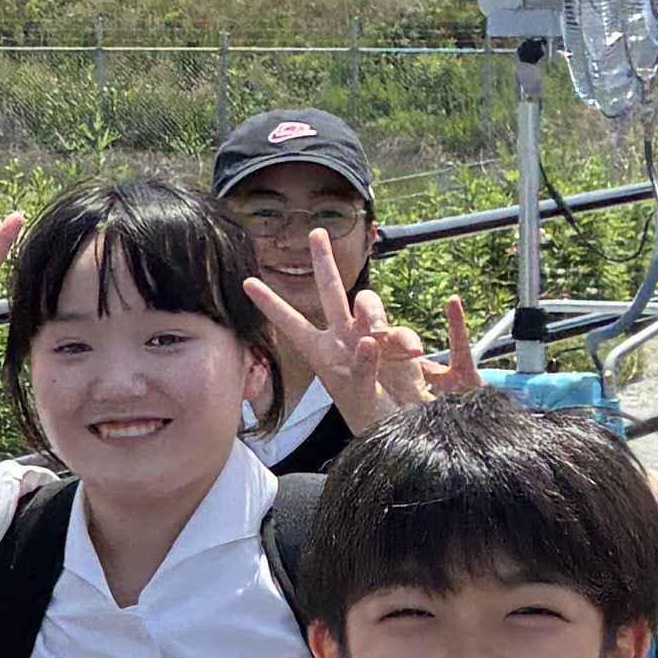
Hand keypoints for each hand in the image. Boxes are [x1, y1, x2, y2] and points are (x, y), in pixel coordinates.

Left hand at [242, 229, 442, 425]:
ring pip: (367, 302)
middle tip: (316, 233)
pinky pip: (400, 329)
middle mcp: (343, 337)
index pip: (291, 323)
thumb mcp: (358, 396)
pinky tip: (410, 355)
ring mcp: (370, 335)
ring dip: (374, 314)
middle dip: (323, 261)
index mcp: (320, 352)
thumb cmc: (371, 416)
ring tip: (380, 337)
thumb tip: (368, 340)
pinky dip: (405, 340)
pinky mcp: (397, 341)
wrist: (405, 424)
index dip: (271, 304)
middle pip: (330, 291)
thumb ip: (361, 368)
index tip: (247, 283)